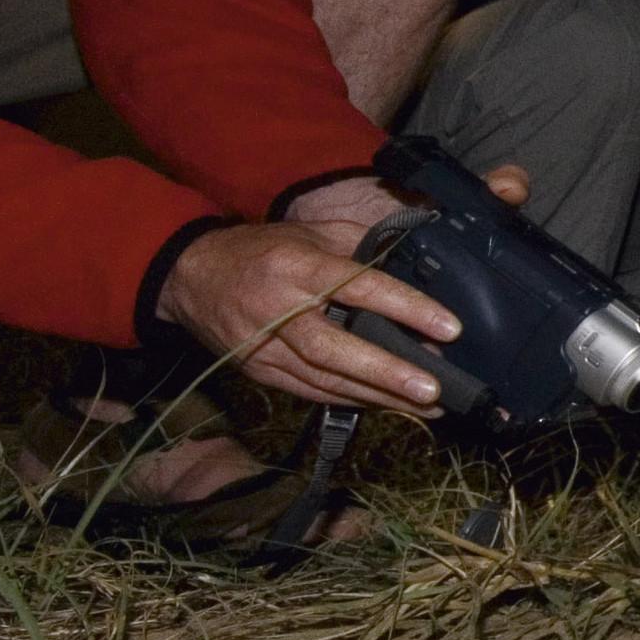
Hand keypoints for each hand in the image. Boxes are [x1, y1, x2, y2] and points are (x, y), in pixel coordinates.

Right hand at [158, 218, 459, 413]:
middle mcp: (279, 310)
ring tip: (428, 408)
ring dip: (378, 397)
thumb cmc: (262, 250)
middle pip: (334, 349)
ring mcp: (265, 347)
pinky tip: (388, 406)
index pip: (359, 287)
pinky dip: (352, 401)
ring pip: (325, 380)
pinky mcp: (260, 372)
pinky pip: (312, 392)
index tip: (448, 327)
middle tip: (434, 390)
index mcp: (296, 267)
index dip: (406, 308)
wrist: (191, 276)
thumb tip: (414, 258)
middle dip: (387, 373)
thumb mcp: (310, 232)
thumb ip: (361, 244)